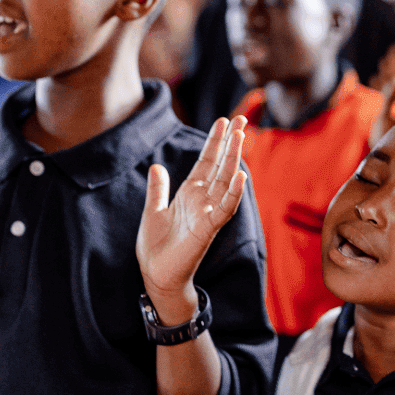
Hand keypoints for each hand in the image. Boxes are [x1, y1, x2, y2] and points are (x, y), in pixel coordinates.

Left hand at [136, 116, 246, 318]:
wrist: (156, 275)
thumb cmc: (157, 247)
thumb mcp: (153, 210)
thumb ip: (158, 189)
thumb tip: (156, 166)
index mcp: (191, 194)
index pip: (207, 162)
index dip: (215, 142)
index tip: (224, 121)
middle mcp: (203, 200)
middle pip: (221, 166)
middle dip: (231, 143)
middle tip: (241, 119)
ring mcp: (207, 213)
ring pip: (226, 182)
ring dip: (234, 160)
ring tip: (241, 137)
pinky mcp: (207, 229)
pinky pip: (224, 208)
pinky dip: (233, 192)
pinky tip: (240, 175)